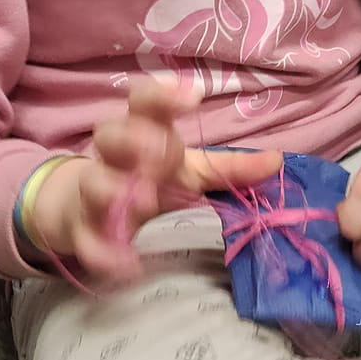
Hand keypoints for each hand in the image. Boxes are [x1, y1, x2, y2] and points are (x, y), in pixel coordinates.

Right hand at [28, 74, 281, 282]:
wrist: (86, 210)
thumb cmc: (146, 179)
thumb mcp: (188, 170)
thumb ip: (229, 167)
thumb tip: (276, 160)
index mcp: (140, 132)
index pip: (142, 102)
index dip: (161, 95)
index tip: (193, 97)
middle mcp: (112, 157)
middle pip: (109, 134)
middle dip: (133, 139)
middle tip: (159, 151)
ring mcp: (93, 192)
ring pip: (93, 183)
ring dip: (116, 190)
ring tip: (144, 201)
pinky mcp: (83, 231)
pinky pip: (88, 240)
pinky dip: (104, 252)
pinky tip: (127, 264)